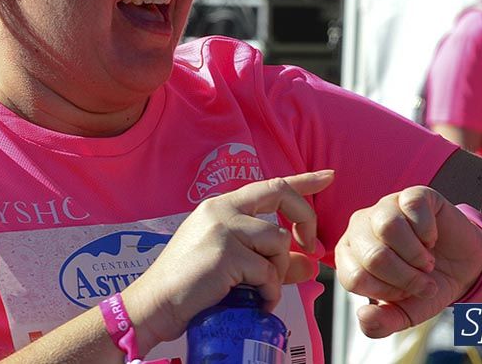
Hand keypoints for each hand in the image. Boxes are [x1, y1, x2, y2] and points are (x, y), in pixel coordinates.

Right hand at [122, 170, 333, 350]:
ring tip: (262, 289)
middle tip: (309, 247)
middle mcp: (221, 209)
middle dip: (305, 220)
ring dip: (278, 271)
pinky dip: (269, 290)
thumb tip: (309, 265)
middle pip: (280, 195)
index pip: (269, 184)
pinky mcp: (225, 254)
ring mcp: (222, 229)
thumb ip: (271, 261)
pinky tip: (256, 301)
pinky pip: (267, 271)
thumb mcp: (232, 266)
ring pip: (278, 240)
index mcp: (220, 206)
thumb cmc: (189, 286)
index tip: (327, 176)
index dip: (303, 180)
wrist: (153, 305)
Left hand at [335, 186, 481, 337]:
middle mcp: (360, 226)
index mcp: (350, 254)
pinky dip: (429, 232)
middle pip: (373, 255)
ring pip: (389, 228)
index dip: (387, 292)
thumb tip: (364, 317)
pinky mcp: (411, 195)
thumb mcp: (405, 312)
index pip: (354, 277)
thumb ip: (382, 322)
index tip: (403, 292)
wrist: (463, 267)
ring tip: (426, 261)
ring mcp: (385, 206)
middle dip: (406, 277)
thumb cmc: (426, 285)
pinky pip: (413, 209)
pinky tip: (431, 239)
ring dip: (416, 255)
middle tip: (423, 280)